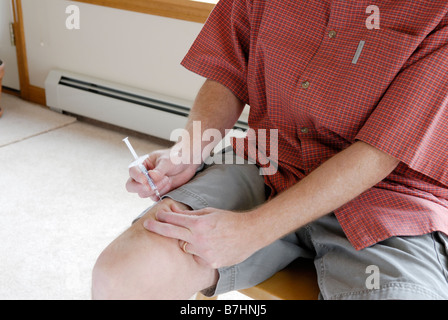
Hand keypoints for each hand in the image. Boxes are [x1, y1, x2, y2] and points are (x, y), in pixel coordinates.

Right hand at [126, 146, 199, 200]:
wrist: (186, 163)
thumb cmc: (175, 157)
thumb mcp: (167, 161)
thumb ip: (159, 170)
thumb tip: (151, 177)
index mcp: (141, 164)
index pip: (132, 171)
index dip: (137, 177)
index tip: (145, 180)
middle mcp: (142, 176)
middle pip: (132, 186)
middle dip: (142, 187)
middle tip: (154, 186)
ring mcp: (148, 185)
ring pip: (143, 193)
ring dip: (155, 189)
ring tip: (167, 179)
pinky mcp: (157, 192)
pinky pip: (154, 197)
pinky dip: (161, 192)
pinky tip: (169, 183)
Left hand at [143, 205, 259, 268]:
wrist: (250, 233)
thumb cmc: (230, 220)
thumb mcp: (210, 212)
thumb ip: (191, 215)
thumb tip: (176, 213)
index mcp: (199, 224)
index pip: (175, 220)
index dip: (164, 217)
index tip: (155, 216)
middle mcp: (199, 239)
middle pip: (172, 234)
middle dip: (158, 227)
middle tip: (147, 223)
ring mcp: (204, 252)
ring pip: (186, 247)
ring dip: (188, 241)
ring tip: (202, 236)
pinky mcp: (210, 262)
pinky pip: (197, 256)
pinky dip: (199, 251)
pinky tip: (210, 245)